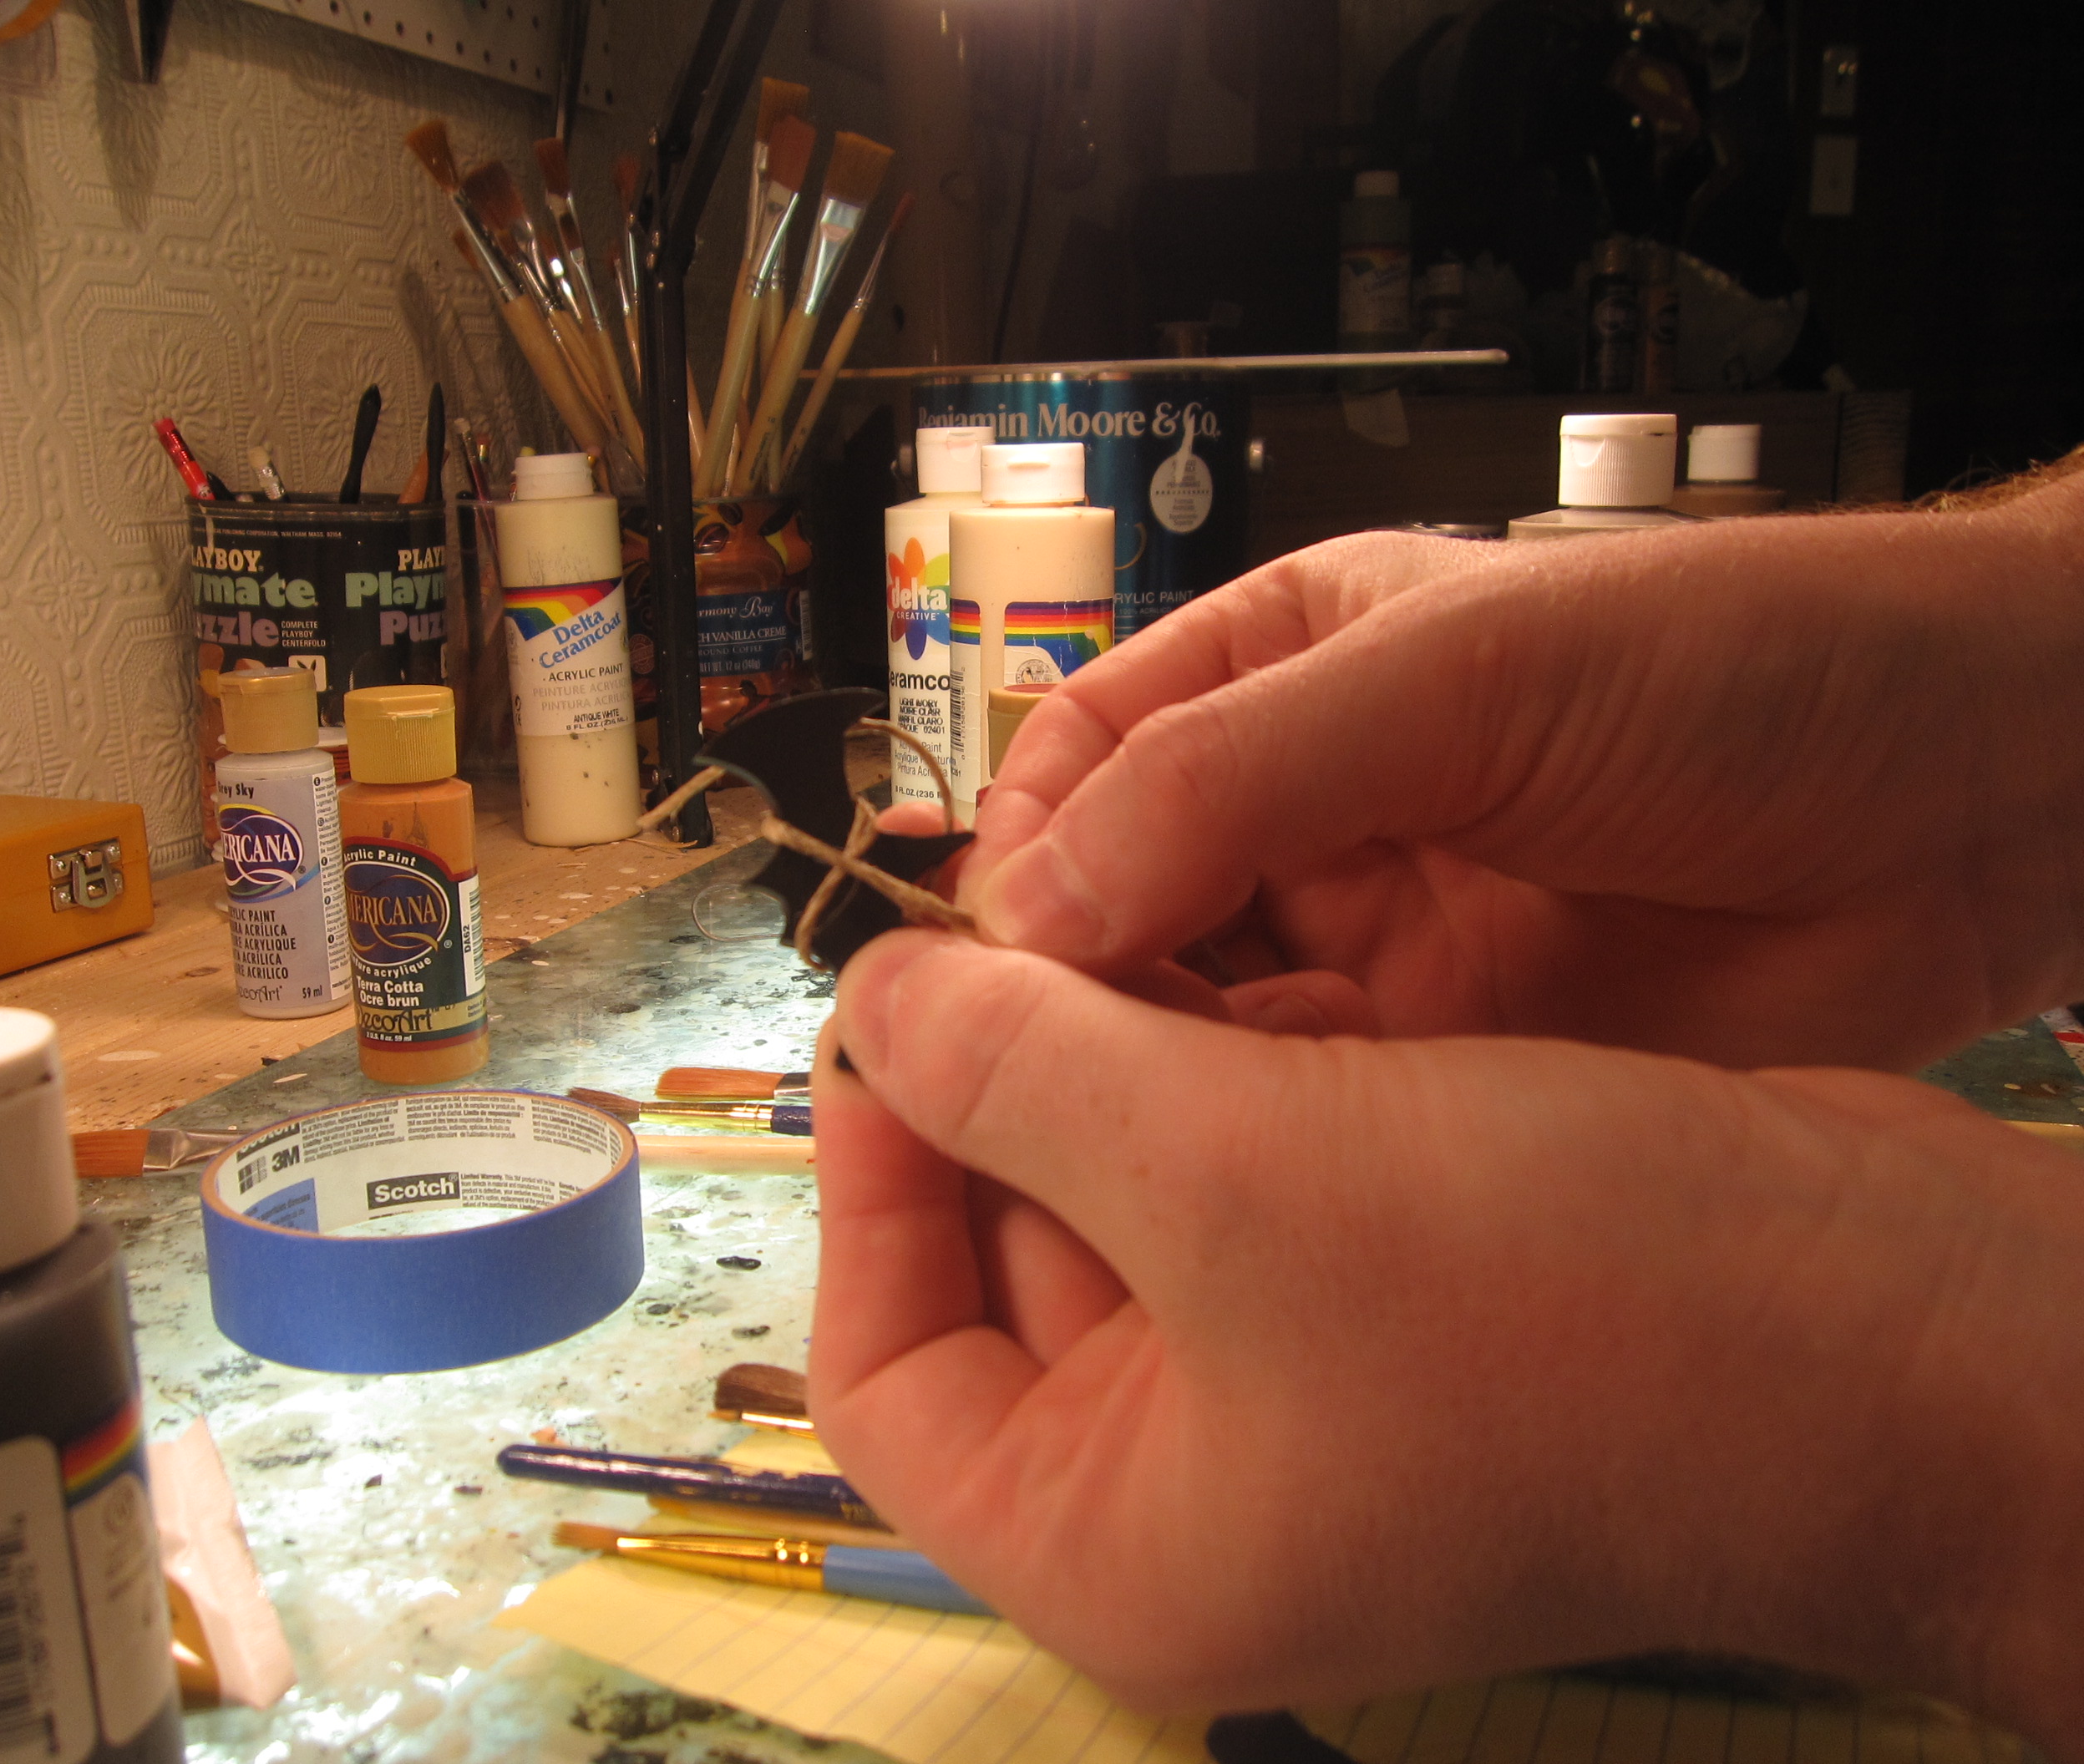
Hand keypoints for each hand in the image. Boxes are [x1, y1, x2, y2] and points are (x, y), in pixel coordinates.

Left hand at [810, 930, 2083, 1744]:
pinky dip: (1229, 1071)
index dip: (863, 1188)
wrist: (1894, 1325)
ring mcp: (1307, 1394)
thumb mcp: (1235, 1170)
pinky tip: (1238, 956)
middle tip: (992, 923)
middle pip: (1006, 1272)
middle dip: (994, 1095)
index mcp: (1119, 1537)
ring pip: (1135, 1204)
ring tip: (1107, 907)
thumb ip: (1021, 1077)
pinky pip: (1252, 1178)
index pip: (890, 1380)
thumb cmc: (1559, 1296)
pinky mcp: (1398, 1304)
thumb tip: (876, 1004)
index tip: (886, 1014)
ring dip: (1113, 1057)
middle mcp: (1199, 1485)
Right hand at [963, 490, 2083, 1069]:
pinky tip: (1252, 1167)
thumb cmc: (1738, 660)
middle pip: (1115, 913)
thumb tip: (1030, 900)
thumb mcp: (1463, 673)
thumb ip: (1236, 771)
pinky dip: (1260, 1147)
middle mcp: (1305, 818)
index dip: (1025, 852)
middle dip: (1077, 985)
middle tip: (1050, 1070)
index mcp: (1282, 674)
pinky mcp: (1445, 1071)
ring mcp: (1375, 954)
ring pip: (1196, 1032)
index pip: (1081, 763)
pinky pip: (1305, 1121)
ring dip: (1157, 1079)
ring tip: (1137, 1128)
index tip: (1008, 951)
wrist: (1979, 793)